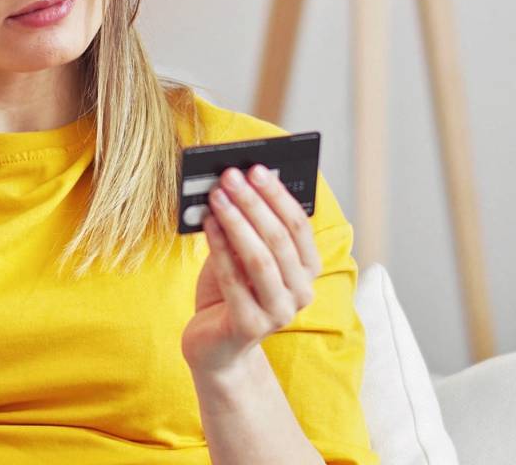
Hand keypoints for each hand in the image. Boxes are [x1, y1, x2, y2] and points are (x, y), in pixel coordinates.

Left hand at [181, 164, 322, 377]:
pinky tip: (207, 224)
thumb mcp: (243, 258)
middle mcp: (301, 294)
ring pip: (260, 259)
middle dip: (253, 203)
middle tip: (230, 176)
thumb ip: (248, 230)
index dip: (278, 196)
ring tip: (216, 195)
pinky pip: (233, 280)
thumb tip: (237, 186)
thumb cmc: (231, 294)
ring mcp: (278, 313)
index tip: (256, 168)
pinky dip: (219, 248)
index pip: (299, 227)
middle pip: (279, 240)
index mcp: (307, 271)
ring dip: (237, 222)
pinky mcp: (249, 327)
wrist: (215, 347)